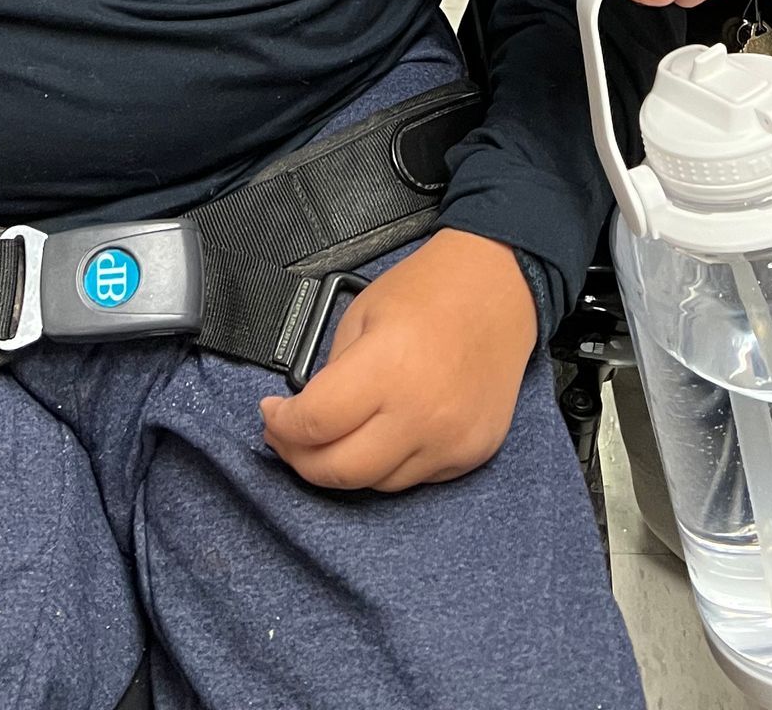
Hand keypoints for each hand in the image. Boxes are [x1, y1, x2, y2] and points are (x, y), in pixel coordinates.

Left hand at [259, 229, 535, 491]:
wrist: (500, 285)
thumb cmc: (429, 290)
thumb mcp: (361, 314)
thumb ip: (333, 372)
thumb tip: (309, 416)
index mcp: (386, 367)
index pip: (314, 423)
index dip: (281, 426)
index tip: (271, 416)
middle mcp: (420, 413)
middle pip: (340, 472)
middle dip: (301, 460)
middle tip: (287, 439)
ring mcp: (450, 440)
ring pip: (377, 484)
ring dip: (346, 466)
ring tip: (334, 437)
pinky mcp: (472, 453)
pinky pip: (416, 479)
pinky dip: (390, 464)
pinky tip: (382, 435)